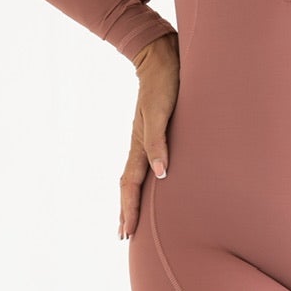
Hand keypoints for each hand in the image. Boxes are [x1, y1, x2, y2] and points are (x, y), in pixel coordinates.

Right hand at [119, 32, 178, 239]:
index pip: (131, 185)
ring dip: (132, 199)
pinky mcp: (154, 131)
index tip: (126, 233)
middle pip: (129, 186)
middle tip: (124, 235)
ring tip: (131, 217)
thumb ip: (159, 142)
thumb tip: (162, 173)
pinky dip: (142, 181)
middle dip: (126, 211)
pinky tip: (151, 183)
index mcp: (140, 144)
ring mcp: (145, 138)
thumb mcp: (162, 112)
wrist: (162, 56)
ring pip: (135, 176)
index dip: (129, 210)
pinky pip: (145, 164)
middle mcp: (140, 145)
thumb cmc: (166, 83)